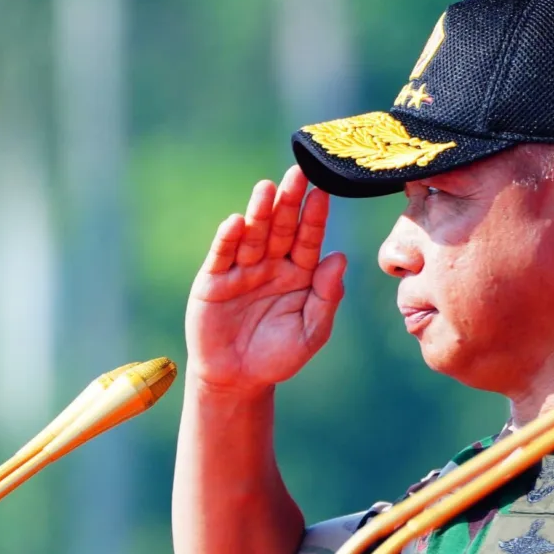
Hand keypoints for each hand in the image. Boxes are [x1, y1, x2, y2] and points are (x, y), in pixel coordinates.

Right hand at [187, 166, 347, 397]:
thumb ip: (326, 297)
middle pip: (281, 228)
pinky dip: (228, 239)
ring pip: (252, 235)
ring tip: (267, 189)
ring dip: (259, 212)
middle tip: (298, 173)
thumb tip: (340, 258)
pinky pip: (222, 255)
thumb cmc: (278, 356)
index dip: (314, 217)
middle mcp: (271, 264)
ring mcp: (241, 270)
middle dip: (289, 202)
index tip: (323, 192)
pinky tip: (236, 222)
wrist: (238, 379)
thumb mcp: (311, 332)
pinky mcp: (213, 280)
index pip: (309, 239)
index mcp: (299, 274)